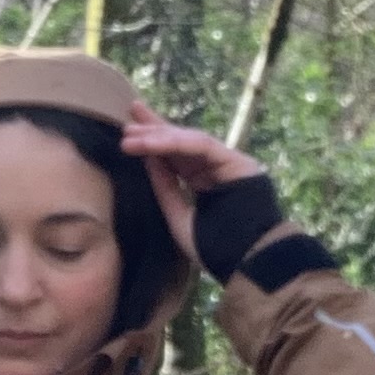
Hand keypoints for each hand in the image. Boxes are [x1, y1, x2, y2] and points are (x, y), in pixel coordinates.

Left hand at [121, 101, 265, 260]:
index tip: (127, 134)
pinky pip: (203, 145)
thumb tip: (147, 159)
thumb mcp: (179, 217)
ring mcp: (227, 163)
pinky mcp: (237, 160)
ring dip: (160, 135)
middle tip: (130, 113)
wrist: (246, 261)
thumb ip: (165, 188)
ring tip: (131, 134)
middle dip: (155, 128)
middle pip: (182, 142)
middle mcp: (214, 169)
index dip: (153, 143)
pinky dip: (177, 142)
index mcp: (202, 183)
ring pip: (190, 141)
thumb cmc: (213, 248)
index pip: (175, 158)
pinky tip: (152, 142)